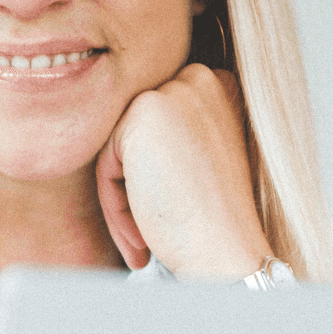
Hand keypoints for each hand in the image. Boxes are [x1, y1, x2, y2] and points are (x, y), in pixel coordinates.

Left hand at [95, 64, 272, 279]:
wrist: (228, 253)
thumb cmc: (215, 224)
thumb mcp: (198, 166)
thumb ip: (169, 140)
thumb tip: (123, 145)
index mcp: (220, 89)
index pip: (158, 132)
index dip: (156, 181)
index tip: (167, 219)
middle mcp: (202, 80)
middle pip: (135, 138)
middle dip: (135, 190)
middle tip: (147, 238)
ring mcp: (175, 91)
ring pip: (117, 151)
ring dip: (123, 202)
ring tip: (144, 242)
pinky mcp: (145, 112)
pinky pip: (105, 161)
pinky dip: (114, 204)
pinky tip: (142, 234)